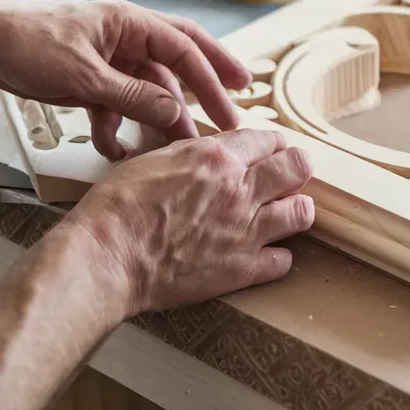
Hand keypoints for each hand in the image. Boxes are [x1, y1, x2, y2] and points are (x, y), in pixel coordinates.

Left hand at [0, 0, 251, 159]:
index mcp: (129, 22)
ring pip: (147, 87)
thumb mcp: (85, 78)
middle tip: (233, 108)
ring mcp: (107, 56)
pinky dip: (118, 125)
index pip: (185, 49)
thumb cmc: (26, 44)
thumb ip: (134, 97)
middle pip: (177, 60)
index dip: (213, 79)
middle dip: (205, 85)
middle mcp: (124, 35)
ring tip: (175, 146)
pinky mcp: (88, 77)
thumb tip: (176, 114)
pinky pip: (116, 101)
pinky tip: (115, 149)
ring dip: (158, 116)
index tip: (231, 109)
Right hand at [71, 128, 313, 315]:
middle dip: (295, 168)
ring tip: (284, 212)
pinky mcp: (242, 270)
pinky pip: (283, 261)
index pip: (269, 139)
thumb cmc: (119, 206)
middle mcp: (240, 190)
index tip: (269, 152)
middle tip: (286, 177)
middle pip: (298, 168)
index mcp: (218, 157)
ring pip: (302, 212)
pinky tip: (264, 253)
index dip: (271, 144)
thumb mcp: (155, 158)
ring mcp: (245, 232)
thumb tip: (211, 151)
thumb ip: (194, 153)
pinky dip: (277, 256)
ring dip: (295, 209)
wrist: (108, 256)